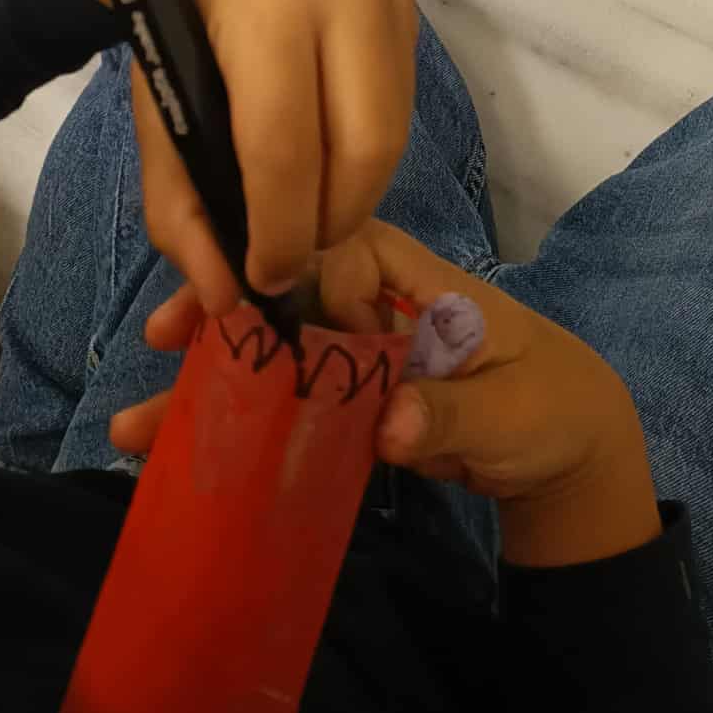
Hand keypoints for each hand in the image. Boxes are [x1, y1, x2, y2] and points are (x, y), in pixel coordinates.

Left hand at [77, 0, 415, 314]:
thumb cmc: (179, 15)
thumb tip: (224, 296)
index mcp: (265, 4)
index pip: (285, 145)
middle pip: (363, 149)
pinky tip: (329, 158)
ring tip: (309, 213)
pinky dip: (367, 154)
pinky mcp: (414, 4)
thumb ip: (179, 205)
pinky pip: (401, 108)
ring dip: (354, 195)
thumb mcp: (156, 105)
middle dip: (330, 223)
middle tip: (294, 254)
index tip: (263, 278)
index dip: (279, 230)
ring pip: (394, 135)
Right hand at [114, 221, 660, 568]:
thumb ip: (453, 412)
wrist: (572, 461)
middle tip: (164, 337)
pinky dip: (242, 423)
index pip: (352, 251)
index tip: (268, 317)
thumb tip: (390, 421)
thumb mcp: (515, 413)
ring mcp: (363, 358)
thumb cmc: (553, 411)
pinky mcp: (352, 407)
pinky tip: (183, 446)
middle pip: (295, 294)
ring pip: (280, 351)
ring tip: (139, 418)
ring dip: (217, 378)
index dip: (304, 272)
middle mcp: (382, 310)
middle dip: (229, 312)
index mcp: (425, 288)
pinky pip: (288, 405)